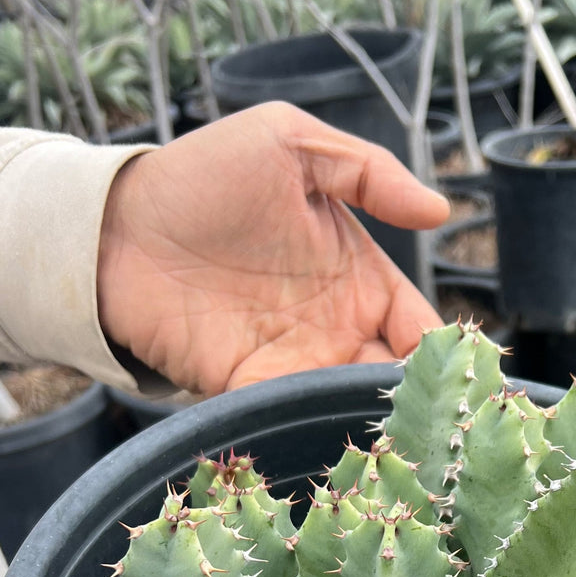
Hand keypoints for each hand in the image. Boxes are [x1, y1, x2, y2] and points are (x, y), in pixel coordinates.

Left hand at [96, 102, 448, 395]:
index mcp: (356, 275)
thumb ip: (368, 172)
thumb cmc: (203, 175)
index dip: (440, 349)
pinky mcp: (247, 387)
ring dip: (371, 419)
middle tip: (439, 417)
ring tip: (397, 433)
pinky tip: (336, 428)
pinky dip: (316, 424)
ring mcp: (290, 361)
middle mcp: (332, 327)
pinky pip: (293, 413)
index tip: (459, 367)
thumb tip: (439, 211)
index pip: (416, 325)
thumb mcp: (291, 142)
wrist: (115, 224)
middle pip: (391, 377)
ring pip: (347, 403)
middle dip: (416, 400)